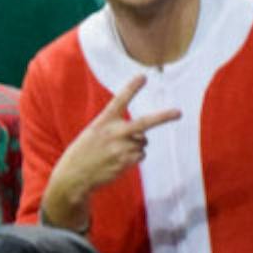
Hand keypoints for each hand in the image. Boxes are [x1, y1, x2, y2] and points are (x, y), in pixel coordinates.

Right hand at [44, 75, 179, 227]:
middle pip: (144, 123)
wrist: (73, 175)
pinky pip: (140, 155)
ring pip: (142, 143)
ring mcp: (120, 148)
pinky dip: (133, 158)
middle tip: (179, 113)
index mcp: (103, 121)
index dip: (132, 88)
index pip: (120, 101)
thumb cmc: (86, 151)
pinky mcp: (124, 162)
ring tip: (115, 153)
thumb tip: (143, 138)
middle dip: (163, 117)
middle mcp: (113, 132)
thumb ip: (117, 129)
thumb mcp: (95, 132)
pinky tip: (117, 161)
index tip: (143, 76)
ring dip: (135, 147)